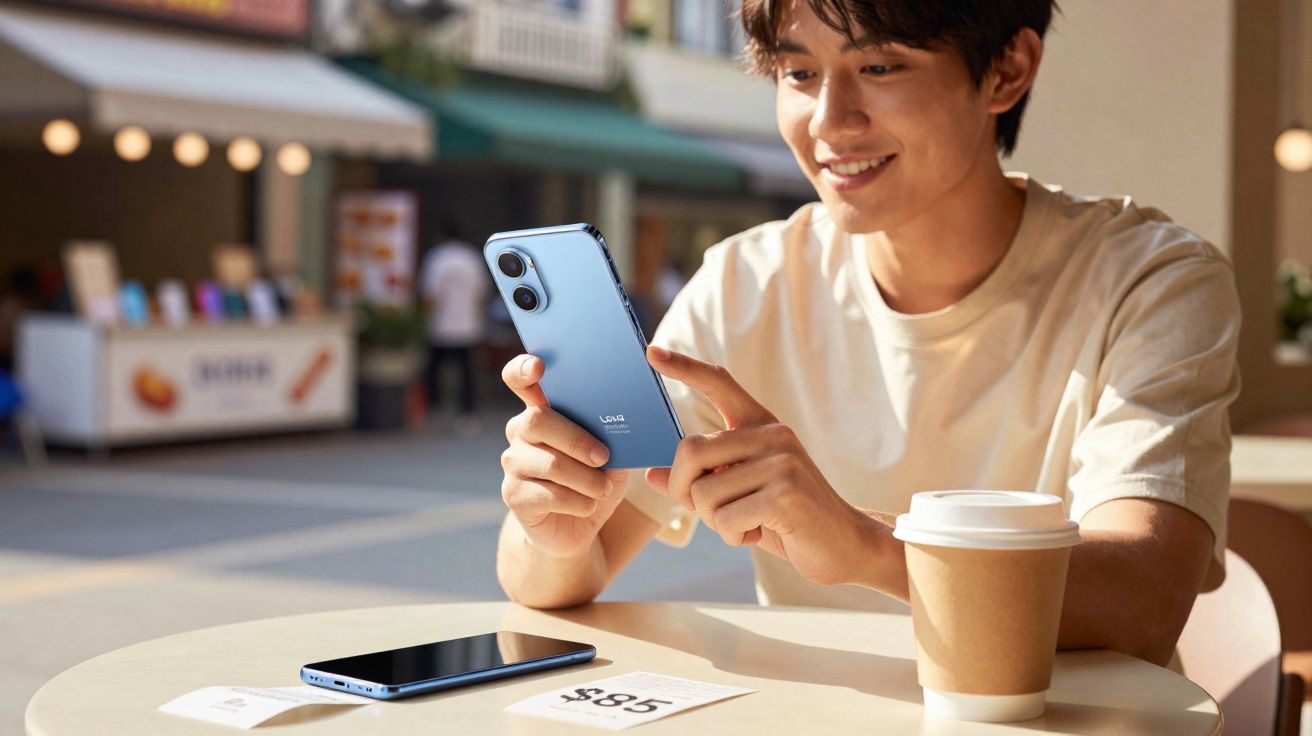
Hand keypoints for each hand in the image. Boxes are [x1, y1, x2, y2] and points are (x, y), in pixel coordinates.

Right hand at [500, 354, 631, 557]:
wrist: (578, 526)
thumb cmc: (594, 479)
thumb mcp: (610, 453)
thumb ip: (609, 433)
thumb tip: (627, 420)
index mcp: (543, 410)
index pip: (520, 379)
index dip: (524, 369)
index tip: (539, 367)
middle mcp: (521, 431)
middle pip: (539, 420)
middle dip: (577, 439)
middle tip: (603, 457)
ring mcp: (513, 463)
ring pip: (551, 463)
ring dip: (586, 479)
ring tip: (602, 488)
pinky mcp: (513, 495)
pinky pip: (549, 495)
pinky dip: (579, 501)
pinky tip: (588, 505)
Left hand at [645, 346, 876, 585]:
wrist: (844, 545)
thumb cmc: (787, 519)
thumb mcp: (739, 494)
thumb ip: (700, 480)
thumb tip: (651, 473)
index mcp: (761, 426)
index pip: (719, 384)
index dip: (684, 368)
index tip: (651, 352)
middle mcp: (772, 434)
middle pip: (690, 451)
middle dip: (686, 491)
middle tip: (714, 512)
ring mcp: (781, 461)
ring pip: (703, 494)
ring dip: (717, 522)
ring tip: (750, 522)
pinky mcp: (785, 493)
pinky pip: (726, 519)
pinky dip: (734, 535)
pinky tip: (762, 531)